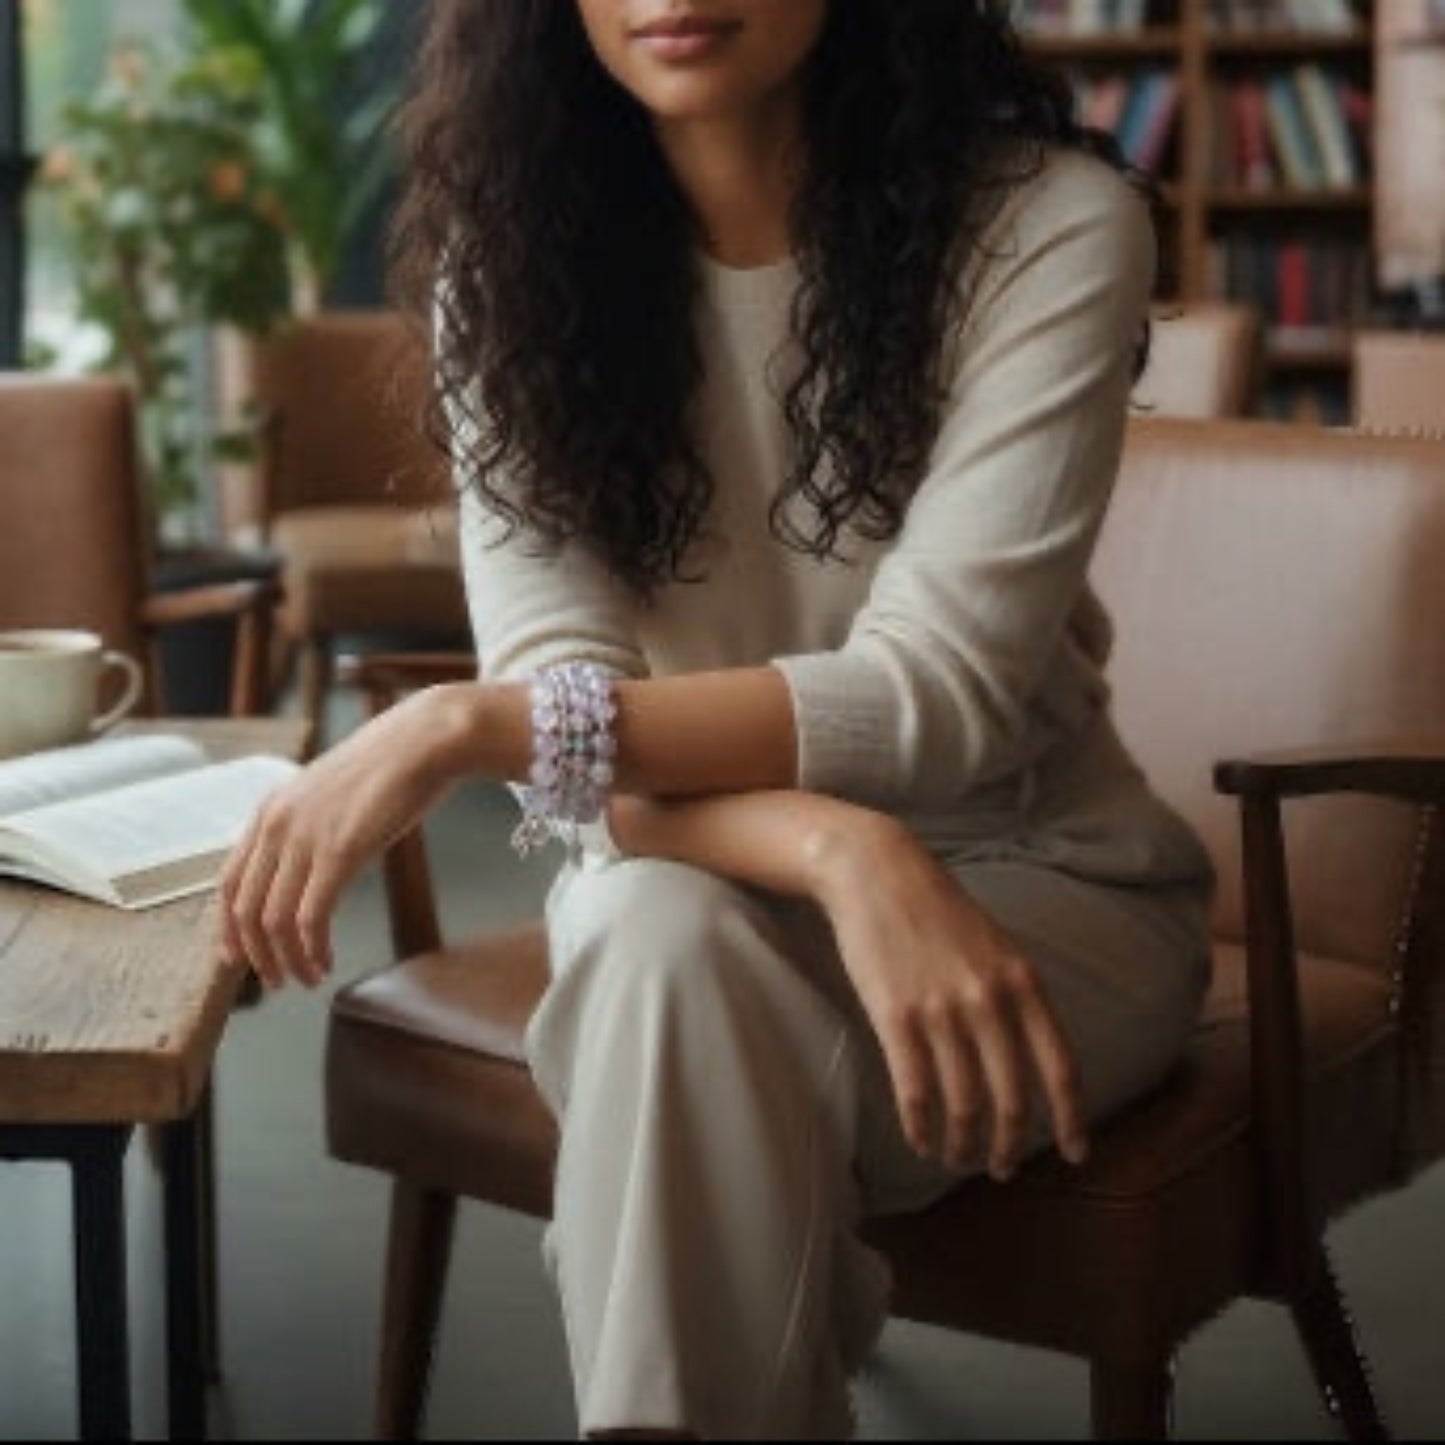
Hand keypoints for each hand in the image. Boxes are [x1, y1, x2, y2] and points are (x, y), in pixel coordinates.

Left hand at [215, 685, 470, 989]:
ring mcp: (305, 837)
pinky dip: (313, 949)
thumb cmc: (392, 767)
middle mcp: (276, 824)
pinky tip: (326, 961)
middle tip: (276, 982)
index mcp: (270, 810)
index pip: (229, 882)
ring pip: (274, 919)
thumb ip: (312, 827)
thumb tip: (313, 867)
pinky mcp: (339, 851)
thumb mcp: (333, 796)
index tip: (239, 959)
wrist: (425, 741)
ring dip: (287, 959)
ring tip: (307, 978)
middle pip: (244, 908)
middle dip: (256, 955)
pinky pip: (310, 917)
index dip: (229, 928)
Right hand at [813, 816, 1088, 1179]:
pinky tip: (920, 1141)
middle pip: (1012, 1097)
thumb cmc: (935, 909)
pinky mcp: (895, 1016)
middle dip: (1011, 1144)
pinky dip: (920, 1126)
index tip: (1076, 1154)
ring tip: (957, 1158)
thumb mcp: (996, 945)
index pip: (1060, 1066)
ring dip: (963, 1143)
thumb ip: (1016, 995)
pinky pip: (915, 1090)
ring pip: (963, 1102)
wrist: (876, 871)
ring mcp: (941, 1009)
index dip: (1072, 1118)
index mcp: (1022, 982)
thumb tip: (1031, 1055)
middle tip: (1003, 1168)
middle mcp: (988, 1000)